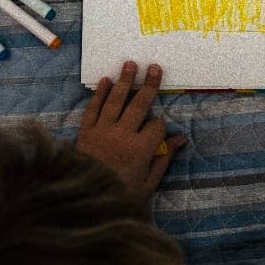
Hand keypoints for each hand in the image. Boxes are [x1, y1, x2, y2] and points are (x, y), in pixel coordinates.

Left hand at [76, 61, 186, 192]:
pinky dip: (98, 94)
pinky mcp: (85, 132)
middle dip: (149, 85)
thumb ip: (163, 159)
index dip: (161, 126)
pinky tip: (105, 80)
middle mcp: (122, 135)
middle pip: (138, 105)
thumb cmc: (120, 195)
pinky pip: (93, 109)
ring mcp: (102, 131)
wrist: (84, 201)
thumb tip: (180, 140)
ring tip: (130, 64)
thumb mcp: (148, 183)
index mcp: (140, 149)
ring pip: (115, 101)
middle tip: (154, 67)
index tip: (158, 131)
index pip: (156, 126)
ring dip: (124, 81)